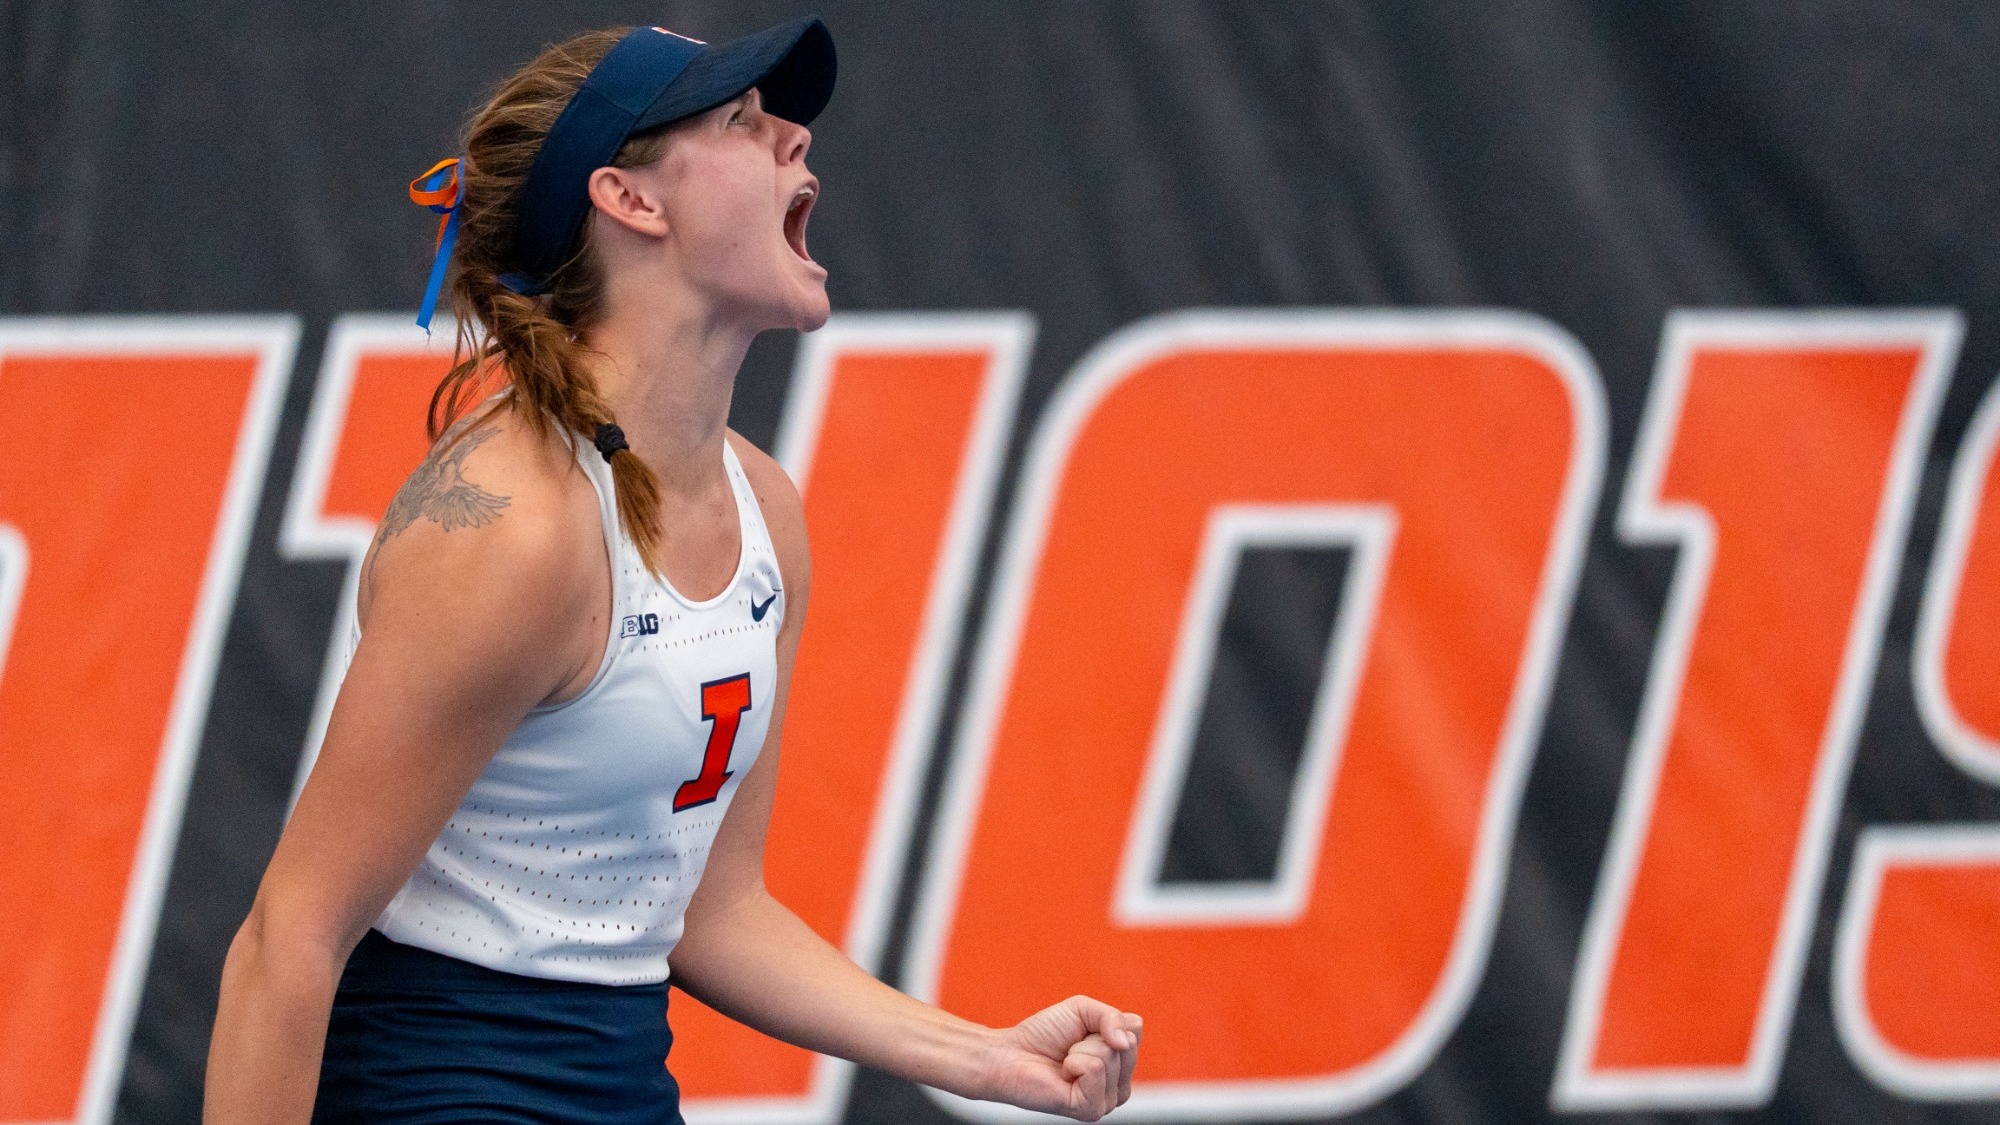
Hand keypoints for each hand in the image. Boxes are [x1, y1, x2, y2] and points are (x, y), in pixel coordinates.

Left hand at [979, 996, 1141, 1120]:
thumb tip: (1125, 1042)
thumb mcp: (1083, 1010)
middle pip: (1126, 1043)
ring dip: (1079, 1050)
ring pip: (1110, 1056)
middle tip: (1070, 1048)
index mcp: (1122, 1062)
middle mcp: (1120, 1085)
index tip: (1082, 1031)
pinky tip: (1063, 1074)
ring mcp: (1107, 1101)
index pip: (1135, 1028)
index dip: (1105, 1020)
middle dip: (1092, 1036)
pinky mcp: (1090, 1110)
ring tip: (1064, 1063)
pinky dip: (1074, 1063)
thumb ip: (1112, 1017)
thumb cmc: (1045, 1034)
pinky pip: (1094, 1070)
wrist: (1010, 1055)